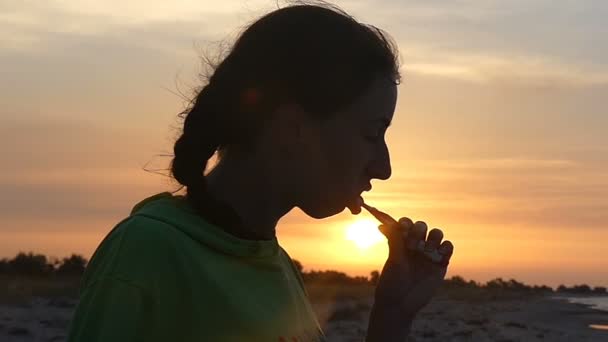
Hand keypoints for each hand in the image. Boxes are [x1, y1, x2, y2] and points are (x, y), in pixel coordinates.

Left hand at [366, 218, 453, 340]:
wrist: (401, 304)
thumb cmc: (392, 283)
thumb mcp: (394, 260)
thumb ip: (395, 241)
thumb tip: (382, 224)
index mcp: (401, 243)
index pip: (406, 224)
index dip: (406, 223)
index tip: (403, 228)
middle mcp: (415, 246)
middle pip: (422, 226)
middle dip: (418, 231)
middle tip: (412, 246)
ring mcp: (428, 254)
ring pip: (437, 233)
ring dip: (433, 236)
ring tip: (426, 250)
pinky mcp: (440, 263)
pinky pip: (448, 247)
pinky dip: (446, 246)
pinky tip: (438, 254)